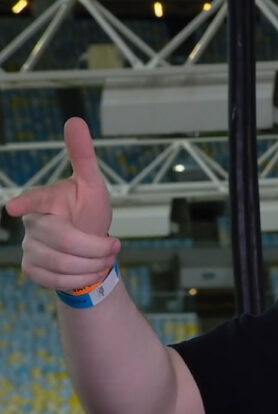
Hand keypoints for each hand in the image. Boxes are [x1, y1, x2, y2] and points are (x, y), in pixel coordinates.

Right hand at [6, 117, 119, 290]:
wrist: (91, 244)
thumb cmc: (89, 210)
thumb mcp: (93, 184)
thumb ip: (83, 156)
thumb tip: (75, 120)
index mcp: (46, 200)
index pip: (35, 200)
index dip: (26, 203)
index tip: (13, 207)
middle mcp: (33, 224)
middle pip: (62, 239)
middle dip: (95, 247)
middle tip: (115, 247)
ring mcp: (29, 247)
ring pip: (61, 264)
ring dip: (93, 265)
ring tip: (107, 258)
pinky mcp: (33, 270)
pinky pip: (56, 281)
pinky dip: (82, 279)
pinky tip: (93, 271)